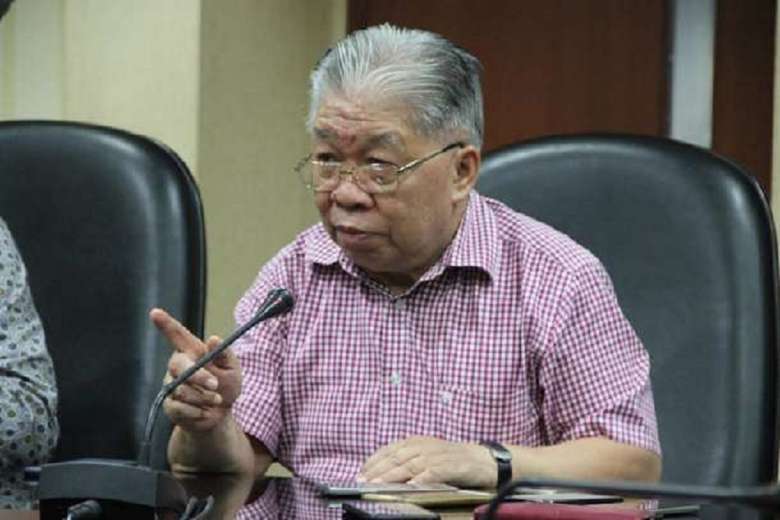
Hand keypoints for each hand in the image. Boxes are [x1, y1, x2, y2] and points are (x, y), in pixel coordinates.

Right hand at [150, 308, 241, 432]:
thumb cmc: (226, 385)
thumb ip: (224, 355)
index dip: (165, 324)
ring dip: (204, 397)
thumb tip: (213, 339)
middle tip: (215, 384)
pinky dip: (198, 411)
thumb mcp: (232, 369)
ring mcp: (171, 385)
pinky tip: (205, 411)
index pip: (177, 335)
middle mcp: (178, 366)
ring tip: (216, 399)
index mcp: (192, 351)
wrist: (221, 414)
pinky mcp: (169, 405)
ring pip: (181, 389)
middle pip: (178, 365)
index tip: (155, 312)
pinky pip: (180, 407)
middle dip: (199, 376)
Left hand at [358, 436, 495, 487]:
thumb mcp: (428, 456)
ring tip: (379, 484)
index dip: (374, 461)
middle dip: (378, 470)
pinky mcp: (452, 465)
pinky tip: (411, 486)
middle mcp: (425, 446)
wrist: (485, 460)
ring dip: (393, 475)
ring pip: (411, 464)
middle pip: (397, 457)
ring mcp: (438, 455)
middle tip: (364, 481)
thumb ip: (409, 462)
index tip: (361, 474)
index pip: (390, 450)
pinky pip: (434, 472)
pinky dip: (422, 478)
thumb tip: (384, 474)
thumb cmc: (453, 461)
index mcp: (417, 442)